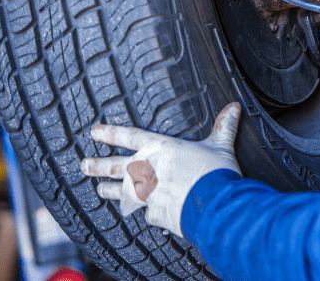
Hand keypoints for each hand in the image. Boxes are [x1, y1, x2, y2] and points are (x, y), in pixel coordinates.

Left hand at [81, 102, 242, 237]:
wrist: (214, 204)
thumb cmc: (215, 172)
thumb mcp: (220, 145)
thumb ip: (224, 127)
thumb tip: (234, 108)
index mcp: (161, 149)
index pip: (130, 137)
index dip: (111, 134)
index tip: (94, 133)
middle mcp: (149, 170)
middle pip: (116, 166)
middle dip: (98, 165)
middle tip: (84, 164)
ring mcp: (148, 193)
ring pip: (122, 191)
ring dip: (109, 190)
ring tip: (98, 189)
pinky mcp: (154, 212)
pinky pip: (147, 212)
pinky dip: (147, 211)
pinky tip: (145, 212)